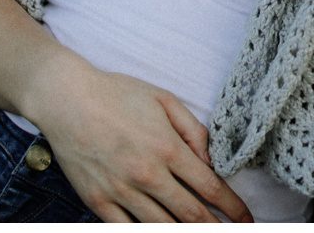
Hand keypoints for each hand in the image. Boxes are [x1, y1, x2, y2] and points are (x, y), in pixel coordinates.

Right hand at [26, 56, 251, 222]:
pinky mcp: (97, 201)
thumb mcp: (164, 101)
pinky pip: (125, 230)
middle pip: (190, 214)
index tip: (247, 219)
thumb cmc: (118, 95)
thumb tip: (211, 162)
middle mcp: (147, 174)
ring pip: (161, 227)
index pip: (210, 187)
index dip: (233, 208)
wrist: (66, 99)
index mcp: (167, 148)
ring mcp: (120, 191)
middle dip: (215, 229)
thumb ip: (193, 132)